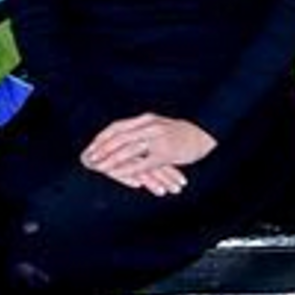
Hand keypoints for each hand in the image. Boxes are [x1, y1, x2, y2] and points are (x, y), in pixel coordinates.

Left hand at [82, 113, 216, 196]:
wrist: (205, 133)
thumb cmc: (181, 134)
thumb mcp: (158, 126)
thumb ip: (141, 130)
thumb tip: (122, 138)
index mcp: (145, 120)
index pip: (117, 127)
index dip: (102, 138)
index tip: (90, 147)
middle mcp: (149, 126)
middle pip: (119, 137)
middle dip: (102, 149)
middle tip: (88, 159)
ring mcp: (158, 139)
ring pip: (129, 149)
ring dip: (112, 159)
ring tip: (99, 168)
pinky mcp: (166, 152)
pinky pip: (144, 162)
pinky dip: (130, 169)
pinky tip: (120, 175)